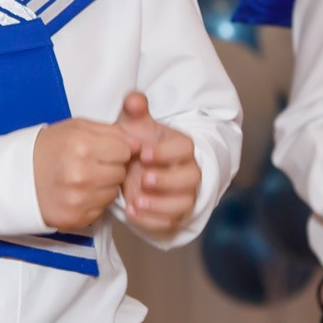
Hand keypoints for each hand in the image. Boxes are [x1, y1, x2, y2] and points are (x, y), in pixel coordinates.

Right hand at [34, 118, 133, 230]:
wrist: (16, 176)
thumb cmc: (49, 148)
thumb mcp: (76, 127)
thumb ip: (110, 131)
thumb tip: (140, 144)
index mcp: (82, 145)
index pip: (125, 149)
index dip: (116, 148)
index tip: (102, 149)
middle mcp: (82, 174)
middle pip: (121, 172)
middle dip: (110, 167)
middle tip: (90, 164)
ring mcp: (79, 199)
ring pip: (113, 192)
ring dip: (103, 186)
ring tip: (82, 178)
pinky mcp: (76, 218)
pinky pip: (101, 209)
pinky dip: (93, 202)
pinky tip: (77, 193)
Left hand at [114, 91, 200, 235]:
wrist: (136, 168)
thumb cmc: (139, 144)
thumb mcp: (135, 126)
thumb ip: (135, 111)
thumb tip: (134, 99)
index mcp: (181, 147)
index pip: (184, 148)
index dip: (166, 152)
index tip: (144, 153)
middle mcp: (188, 171)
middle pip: (191, 178)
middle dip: (168, 180)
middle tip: (144, 179)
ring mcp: (183, 194)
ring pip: (183, 203)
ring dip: (160, 204)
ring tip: (135, 200)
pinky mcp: (173, 214)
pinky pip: (170, 222)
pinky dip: (152, 220)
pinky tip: (131, 212)